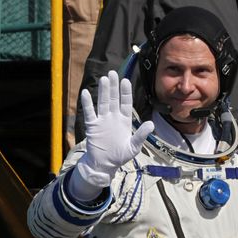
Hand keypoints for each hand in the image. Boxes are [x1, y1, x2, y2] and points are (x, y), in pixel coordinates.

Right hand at [71, 71, 154, 199]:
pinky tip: (86, 93)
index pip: (125, 103)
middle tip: (113, 73)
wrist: (104, 164)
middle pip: (114, 99)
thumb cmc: (120, 156)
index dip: (125, 92)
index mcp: (124, 121)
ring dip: (103, 91)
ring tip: (104, 79)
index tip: (125, 81)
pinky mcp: (92, 126)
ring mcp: (102, 120)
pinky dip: (88, 103)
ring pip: (103, 102)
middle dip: (114, 86)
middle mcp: (113, 117)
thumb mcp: (133, 147)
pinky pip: (90, 113)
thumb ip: (141, 135)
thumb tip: (151, 124)